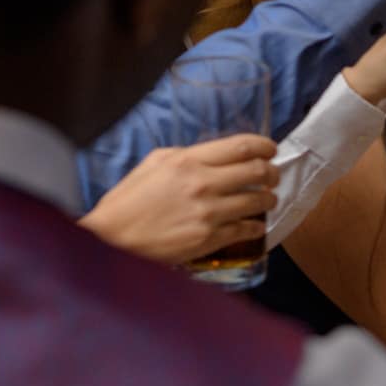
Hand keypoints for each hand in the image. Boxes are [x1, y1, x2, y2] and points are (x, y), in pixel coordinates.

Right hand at [79, 135, 274, 266]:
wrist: (113, 238)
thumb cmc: (129, 199)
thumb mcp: (154, 164)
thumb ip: (186, 156)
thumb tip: (213, 157)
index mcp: (189, 161)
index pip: (242, 147)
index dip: (265, 146)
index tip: (271, 150)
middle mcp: (203, 184)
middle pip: (258, 172)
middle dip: (272, 173)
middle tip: (273, 176)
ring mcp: (209, 213)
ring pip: (258, 201)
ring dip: (269, 200)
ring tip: (268, 200)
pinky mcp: (210, 239)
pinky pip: (247, 230)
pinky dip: (257, 226)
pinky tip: (255, 225)